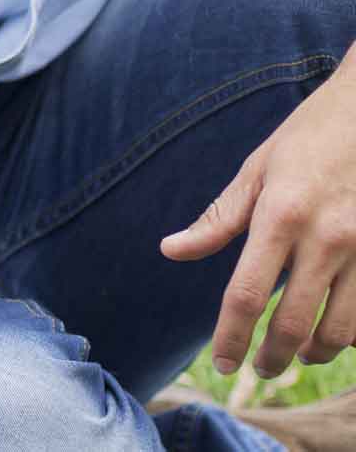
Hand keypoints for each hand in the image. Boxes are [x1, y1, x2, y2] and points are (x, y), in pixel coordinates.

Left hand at [161, 71, 355, 376]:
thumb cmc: (307, 140)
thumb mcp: (255, 170)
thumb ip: (218, 219)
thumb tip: (171, 251)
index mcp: (280, 216)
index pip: (246, 294)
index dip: (230, 336)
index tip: (221, 362)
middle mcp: (325, 238)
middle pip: (293, 323)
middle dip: (272, 357)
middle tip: (259, 369)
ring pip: (340, 330)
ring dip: (314, 353)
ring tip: (297, 355)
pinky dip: (349, 332)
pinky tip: (332, 330)